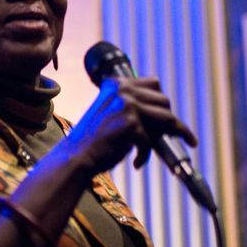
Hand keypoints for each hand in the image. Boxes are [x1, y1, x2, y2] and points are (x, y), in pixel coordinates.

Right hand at [63, 76, 197, 176]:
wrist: (77, 155)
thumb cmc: (96, 139)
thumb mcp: (113, 111)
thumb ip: (133, 105)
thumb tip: (166, 113)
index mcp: (117, 83)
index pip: (154, 83)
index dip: (161, 102)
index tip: (169, 116)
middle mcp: (123, 89)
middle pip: (164, 100)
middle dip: (168, 120)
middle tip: (165, 137)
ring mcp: (127, 105)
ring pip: (167, 118)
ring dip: (168, 136)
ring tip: (161, 149)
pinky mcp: (131, 123)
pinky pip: (151, 141)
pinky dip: (145, 154)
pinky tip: (137, 163)